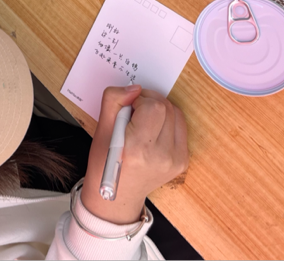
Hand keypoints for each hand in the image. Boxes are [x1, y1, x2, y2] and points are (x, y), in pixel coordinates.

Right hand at [80, 86, 188, 224]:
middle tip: (134, 113)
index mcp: (138, 148)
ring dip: (160, 111)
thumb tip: (135, 88)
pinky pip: (180, 128)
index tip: (128, 109)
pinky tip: (152, 131)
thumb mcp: (101, 129)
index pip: (154, 107)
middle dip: (150, 103)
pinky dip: (167, 123)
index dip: (140, 100)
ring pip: (176, 115)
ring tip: (143, 122)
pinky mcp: (182, 161)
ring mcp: (175, 160)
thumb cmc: (104, 161)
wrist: (115, 196)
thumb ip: (113, 101)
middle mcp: (161, 155)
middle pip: (166, 108)